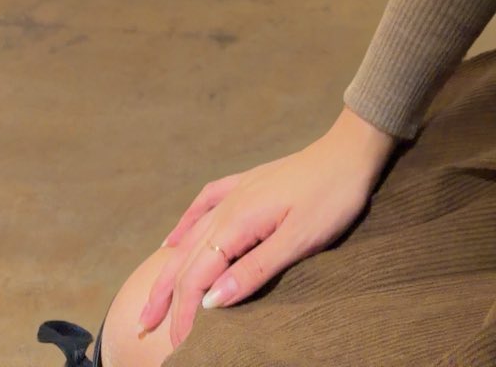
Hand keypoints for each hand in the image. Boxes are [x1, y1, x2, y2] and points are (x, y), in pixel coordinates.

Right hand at [136, 108, 396, 350]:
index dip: (185, 313)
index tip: (179, 345)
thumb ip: (254, 271)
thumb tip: (210, 301)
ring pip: (190, 236)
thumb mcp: (299, 240)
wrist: (352, 150)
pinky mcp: (248, 184)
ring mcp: (237, 191)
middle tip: (144, 329)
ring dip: (168, 269)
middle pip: (186, 258)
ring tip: (152, 299)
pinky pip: (204, 205)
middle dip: (165, 296)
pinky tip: (172, 239)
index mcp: (237, 222)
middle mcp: (228, 205)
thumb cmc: (332, 196)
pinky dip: (184, 225)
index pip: (197, 277)